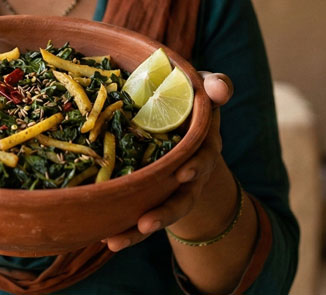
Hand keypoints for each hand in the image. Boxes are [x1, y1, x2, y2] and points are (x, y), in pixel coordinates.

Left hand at [102, 72, 234, 251]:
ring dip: (138, 231)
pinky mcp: (152, 196)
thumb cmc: (189, 100)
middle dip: (165, 212)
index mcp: (203, 145)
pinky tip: (105, 239)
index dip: (197, 164)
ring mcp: (171, 188)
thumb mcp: (203, 88)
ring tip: (115, 241)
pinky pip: (139, 217)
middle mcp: (191, 172)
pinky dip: (124, 231)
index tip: (184, 171)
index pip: (204, 156)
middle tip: (146, 223)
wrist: (182, 124)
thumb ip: (215, 85)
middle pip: (182, 198)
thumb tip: (219, 89)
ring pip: (159, 214)